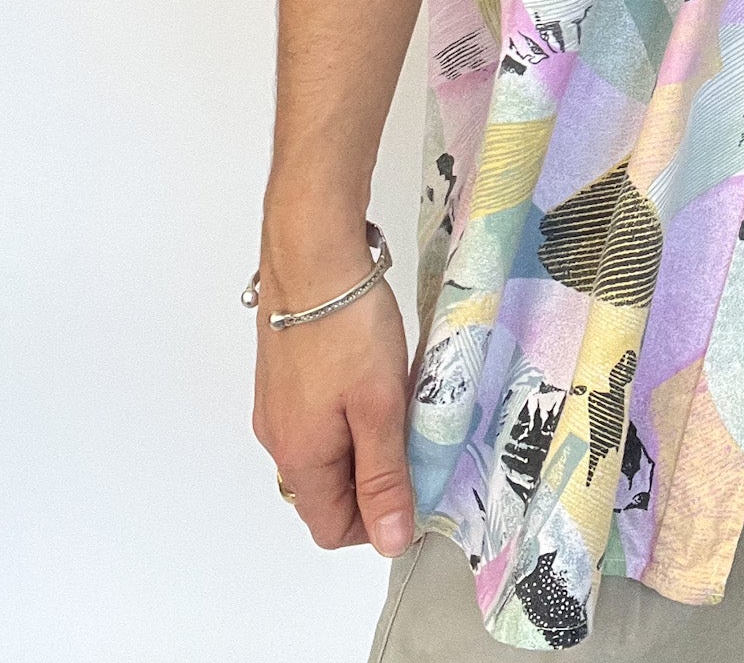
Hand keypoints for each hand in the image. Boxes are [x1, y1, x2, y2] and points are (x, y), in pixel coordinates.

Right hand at [252, 235, 416, 555]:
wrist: (313, 254)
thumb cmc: (346, 327)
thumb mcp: (380, 407)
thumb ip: (384, 477)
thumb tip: (390, 541)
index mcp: (299, 456)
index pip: (332, 527)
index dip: (376, 520)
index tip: (415, 484)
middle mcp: (278, 437)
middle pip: (327, 490)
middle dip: (374, 475)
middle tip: (413, 434)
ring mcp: (277, 403)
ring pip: (325, 449)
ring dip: (364, 439)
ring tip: (399, 399)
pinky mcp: (283, 374)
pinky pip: (319, 415)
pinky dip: (349, 410)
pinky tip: (375, 375)